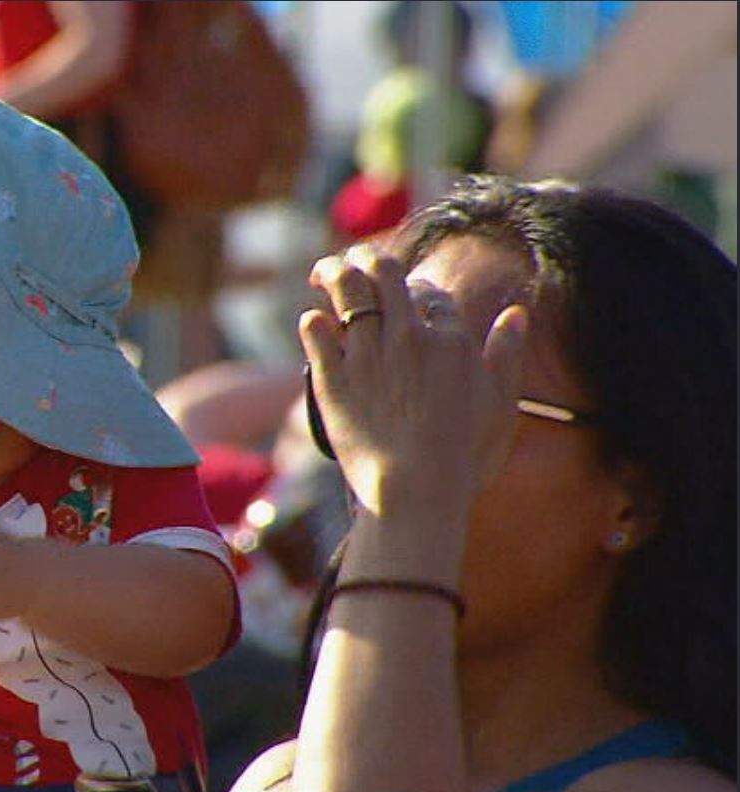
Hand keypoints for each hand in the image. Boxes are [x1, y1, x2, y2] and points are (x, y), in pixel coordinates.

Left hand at [301, 245, 528, 518]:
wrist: (414, 494)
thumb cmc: (463, 459)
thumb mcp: (500, 407)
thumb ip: (506, 356)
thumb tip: (516, 314)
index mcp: (451, 340)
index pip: (429, 292)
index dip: (416, 290)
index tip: (404, 297)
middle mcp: (408, 337)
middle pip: (385, 273)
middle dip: (367, 259)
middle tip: (353, 262)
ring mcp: (367, 355)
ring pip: (346, 288)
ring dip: (332, 271)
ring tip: (320, 274)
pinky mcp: (332, 378)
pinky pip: (315, 329)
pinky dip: (314, 320)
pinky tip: (313, 320)